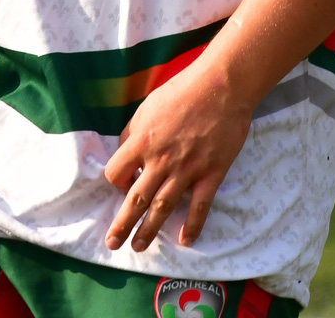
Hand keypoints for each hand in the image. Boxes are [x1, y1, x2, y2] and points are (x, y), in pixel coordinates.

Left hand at [102, 61, 251, 251]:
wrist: (222, 86)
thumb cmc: (183, 91)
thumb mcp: (147, 106)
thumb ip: (133, 131)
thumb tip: (124, 151)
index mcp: (141, 142)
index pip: (116, 173)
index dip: (115, 181)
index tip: (123, 183)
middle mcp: (161, 161)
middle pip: (136, 199)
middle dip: (122, 224)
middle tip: (112, 243)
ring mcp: (187, 170)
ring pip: (163, 207)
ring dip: (149, 230)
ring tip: (139, 247)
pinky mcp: (211, 173)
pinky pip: (199, 205)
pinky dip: (192, 225)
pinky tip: (184, 240)